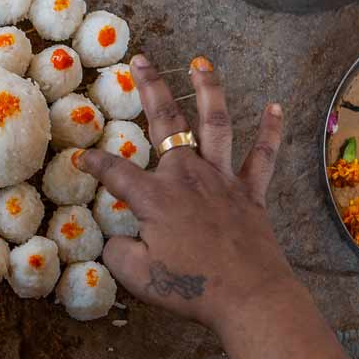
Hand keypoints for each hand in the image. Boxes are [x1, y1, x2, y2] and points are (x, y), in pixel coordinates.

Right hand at [80, 54, 291, 331]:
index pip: (115, 171)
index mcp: (155, 196)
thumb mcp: (137, 275)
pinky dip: (271, 131)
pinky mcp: (250, 193)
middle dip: (149, 89)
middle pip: (166, 123)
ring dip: (208, 90)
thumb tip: (114, 238)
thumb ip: (117, 251)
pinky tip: (275, 107)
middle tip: (140, 61)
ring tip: (201, 63)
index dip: (96, 163)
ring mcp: (222, 180)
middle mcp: (188, 176)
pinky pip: (263, 156)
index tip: (82, 157)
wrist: (250, 297)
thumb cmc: (191, 288)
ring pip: (216, 124)